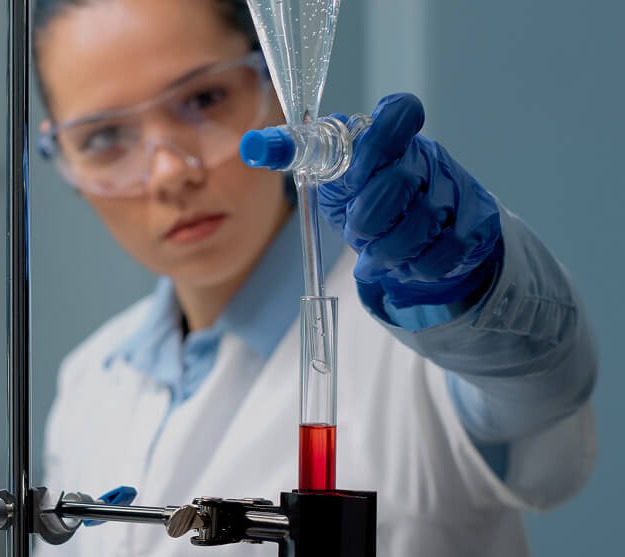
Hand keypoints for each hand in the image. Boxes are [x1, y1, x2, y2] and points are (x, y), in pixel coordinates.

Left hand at [319, 93, 502, 309]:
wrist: (424, 241)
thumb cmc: (370, 203)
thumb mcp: (333, 180)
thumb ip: (300, 158)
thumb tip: (255, 147)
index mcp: (392, 138)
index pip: (399, 113)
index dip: (378, 141)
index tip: (356, 170)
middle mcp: (427, 157)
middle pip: (397, 183)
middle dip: (368, 220)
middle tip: (357, 233)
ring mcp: (456, 188)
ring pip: (422, 223)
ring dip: (389, 250)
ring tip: (376, 258)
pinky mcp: (477, 223)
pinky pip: (447, 250)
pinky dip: (420, 266)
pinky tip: (406, 266)